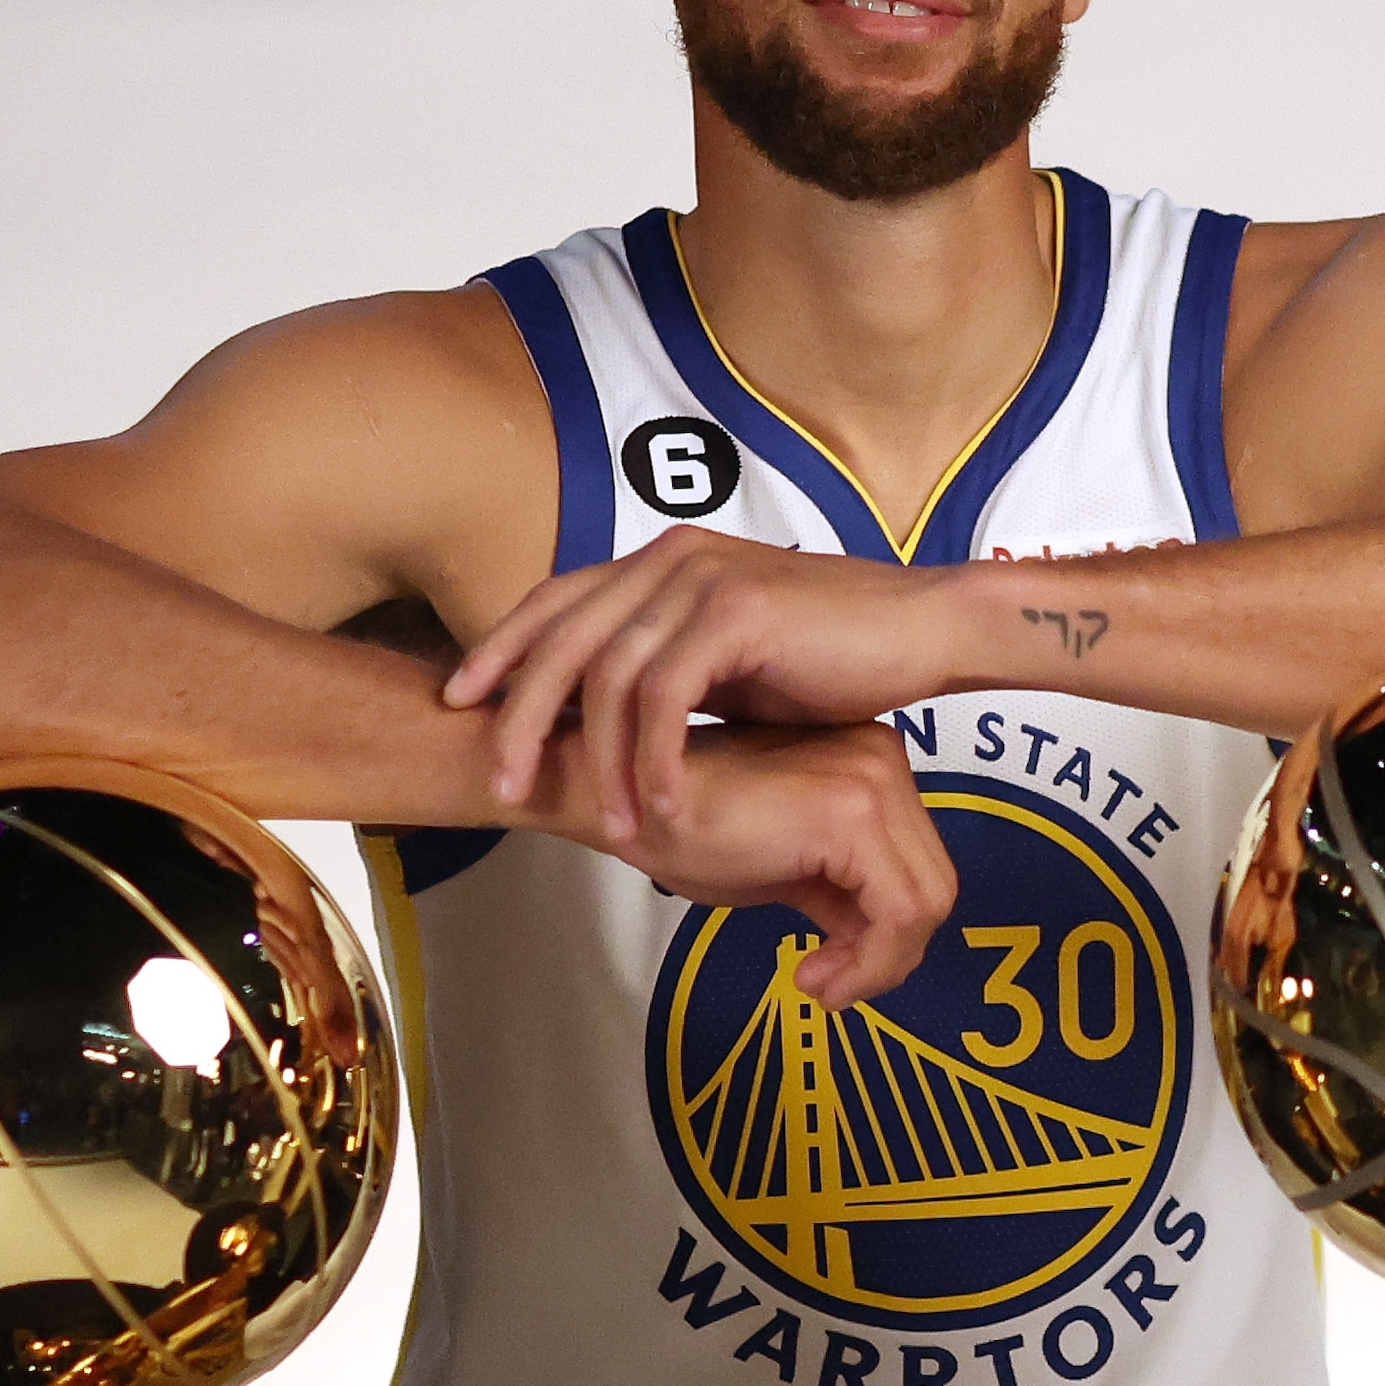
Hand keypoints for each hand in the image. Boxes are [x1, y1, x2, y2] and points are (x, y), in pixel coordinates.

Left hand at [446, 528, 960, 829]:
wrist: (923, 629)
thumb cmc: (834, 653)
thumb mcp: (730, 659)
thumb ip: (669, 670)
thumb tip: (611, 715)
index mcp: (661, 562)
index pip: (554, 602)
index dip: (501, 650)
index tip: (461, 703)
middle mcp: (671, 558)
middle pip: (562, 639)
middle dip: (521, 716)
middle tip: (504, 785)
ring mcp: (702, 578)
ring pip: (608, 674)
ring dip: (597, 760)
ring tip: (604, 826)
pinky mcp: (739, 611)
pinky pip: (670, 697)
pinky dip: (657, 760)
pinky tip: (663, 810)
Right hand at [570, 716, 955, 1004]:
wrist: (620, 797)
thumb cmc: (687, 825)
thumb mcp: (786, 868)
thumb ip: (841, 896)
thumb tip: (877, 946)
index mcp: (871, 763)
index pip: (919, 866)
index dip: (886, 937)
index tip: (828, 970)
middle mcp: (883, 759)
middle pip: (933, 886)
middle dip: (887, 957)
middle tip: (824, 986)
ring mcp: (871, 781)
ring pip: (926, 904)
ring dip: (877, 966)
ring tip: (816, 983)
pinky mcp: (850, 814)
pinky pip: (898, 914)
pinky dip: (869, 964)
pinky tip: (813, 976)